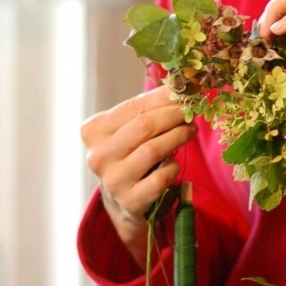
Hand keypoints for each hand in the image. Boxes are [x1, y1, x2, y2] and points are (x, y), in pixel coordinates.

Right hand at [81, 85, 196, 260]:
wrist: (123, 200)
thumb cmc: (129, 154)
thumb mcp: (130, 129)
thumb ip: (149, 108)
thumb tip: (181, 84)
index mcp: (93, 131)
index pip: (134, 107)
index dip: (163, 98)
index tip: (186, 92)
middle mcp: (98, 156)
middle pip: (144, 127)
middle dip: (173, 116)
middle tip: (192, 112)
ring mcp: (112, 181)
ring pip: (152, 150)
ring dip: (178, 137)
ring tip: (191, 131)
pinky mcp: (130, 201)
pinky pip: (160, 178)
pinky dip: (173, 167)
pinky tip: (175, 161)